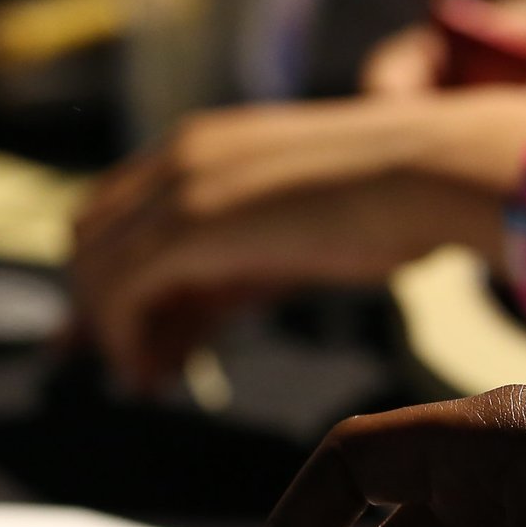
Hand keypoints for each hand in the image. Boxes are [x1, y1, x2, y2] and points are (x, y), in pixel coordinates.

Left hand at [68, 88, 525, 393]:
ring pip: (97, 267)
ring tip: (143, 380)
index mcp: (204, 146)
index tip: (109, 336)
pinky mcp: (192, 224)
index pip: (119, 211)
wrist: (432, 174)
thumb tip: (203, 319)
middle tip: (123, 371)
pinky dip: (123, 339)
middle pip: (93, 236)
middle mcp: (181, 155)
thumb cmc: (390, 206)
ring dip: (108, 331)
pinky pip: (122, 292)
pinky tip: (151, 375)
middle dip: (95, 307)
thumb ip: (239, 269)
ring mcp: (182, 186)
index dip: (105, 276)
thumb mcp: (295, 238)